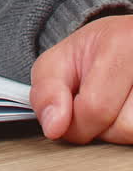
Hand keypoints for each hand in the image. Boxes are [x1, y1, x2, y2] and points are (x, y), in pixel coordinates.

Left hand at [30, 14, 132, 143]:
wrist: (127, 43)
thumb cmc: (94, 55)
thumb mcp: (59, 62)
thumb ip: (46, 92)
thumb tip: (54, 127)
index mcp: (123, 41)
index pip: (96, 108)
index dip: (76, 122)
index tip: (72, 111)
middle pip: (125, 127)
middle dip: (104, 125)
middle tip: (102, 99)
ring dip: (123, 129)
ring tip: (119, 104)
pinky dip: (131, 127)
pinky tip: (129, 109)